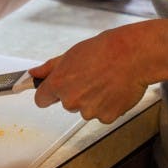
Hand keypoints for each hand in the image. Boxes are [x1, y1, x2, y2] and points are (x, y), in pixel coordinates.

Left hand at [30, 25, 150, 123]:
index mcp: (59, 83)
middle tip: (90, 76)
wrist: (133, 55)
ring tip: (105, 80)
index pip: (41, 99)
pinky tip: (114, 89)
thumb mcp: (72, 54)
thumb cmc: (105, 50)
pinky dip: (108, 105)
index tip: (52, 91)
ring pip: (86, 109)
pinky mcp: (106, 117)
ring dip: (93, 99)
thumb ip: (50, 68)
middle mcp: (71, 100)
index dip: (48, 94)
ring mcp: (89, 111)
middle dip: (76, 92)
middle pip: (67, 103)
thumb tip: (34, 73)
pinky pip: (102, 114)